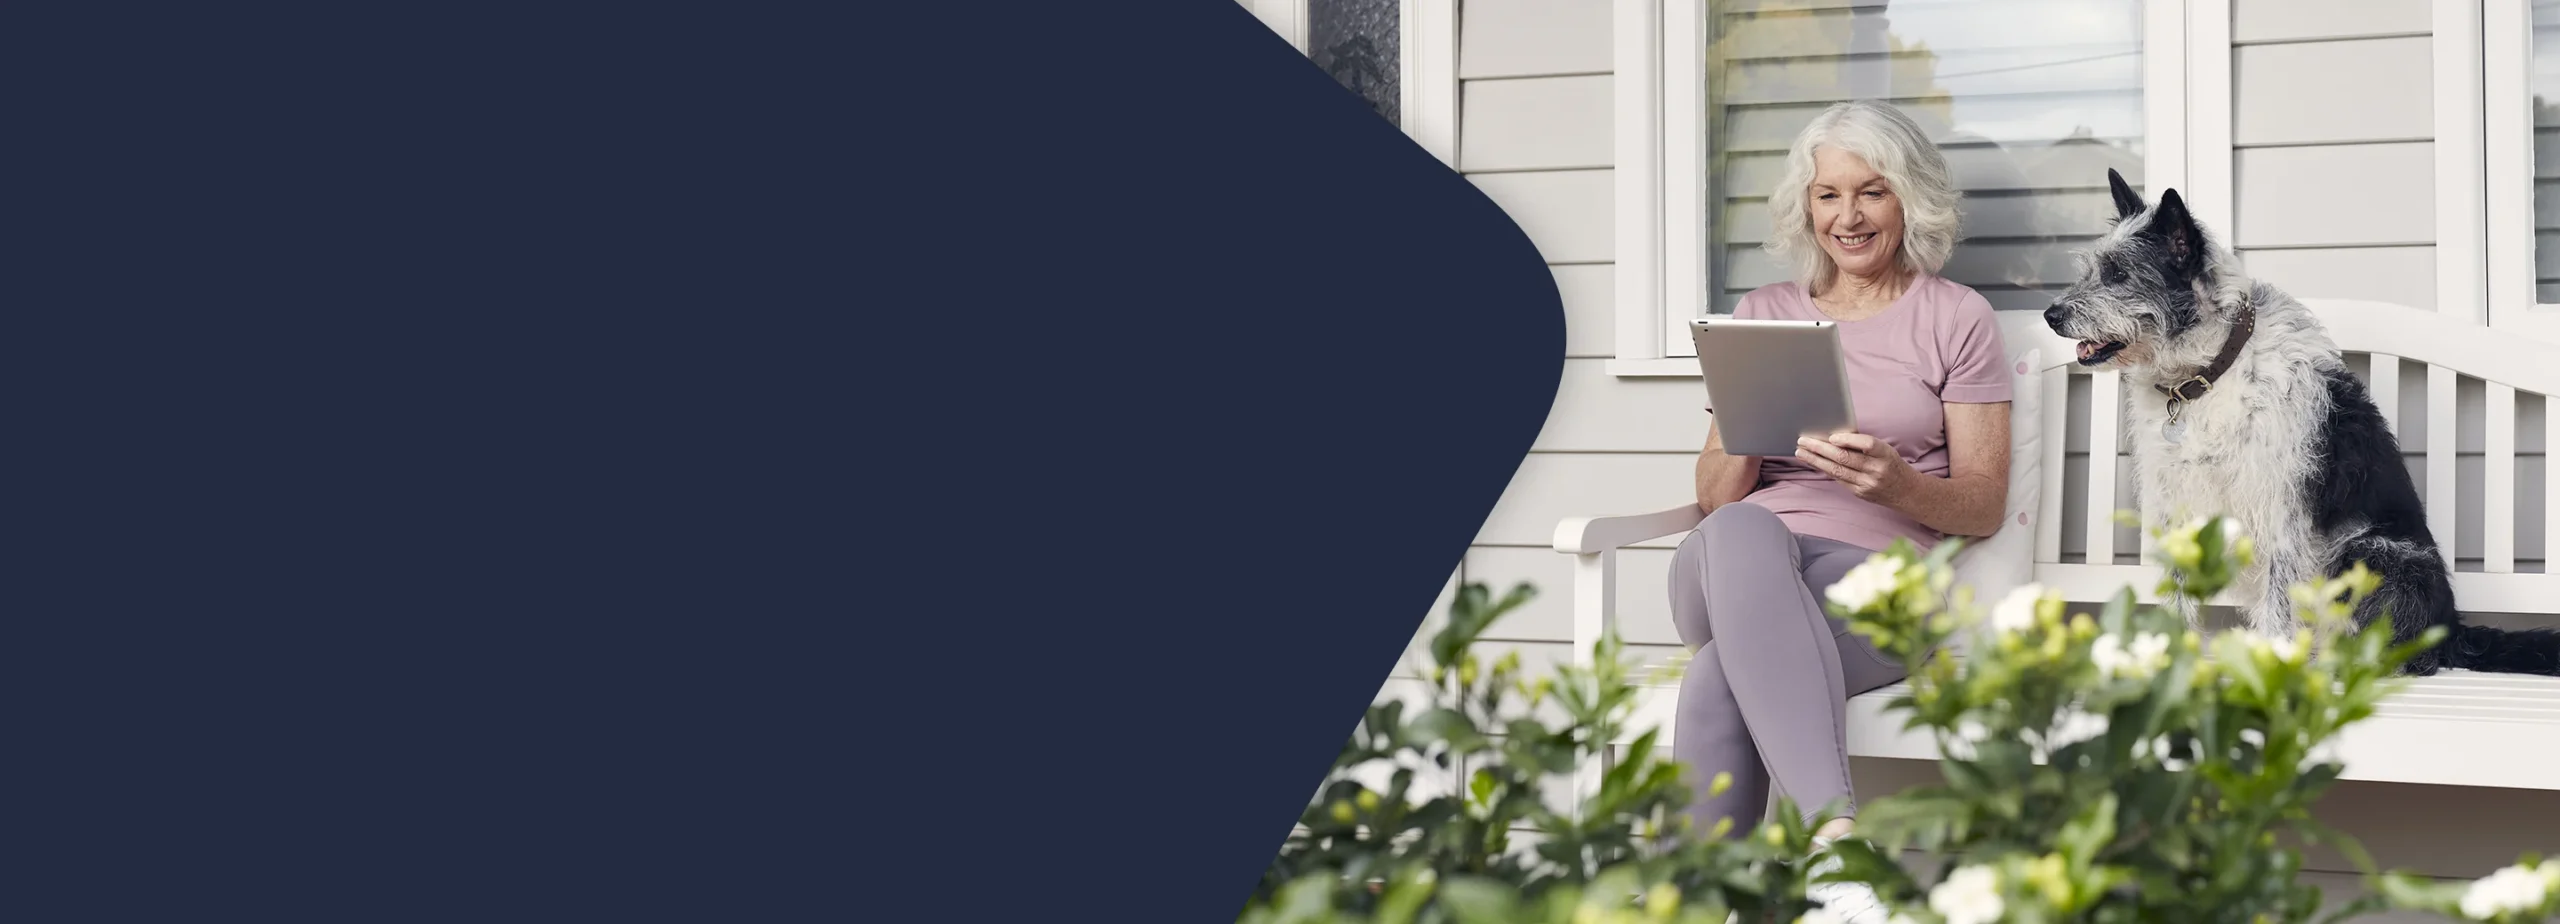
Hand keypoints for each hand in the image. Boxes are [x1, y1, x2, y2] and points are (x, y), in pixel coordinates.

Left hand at [1795, 432, 1913, 504]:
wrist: (1907, 492)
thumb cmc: (1892, 465)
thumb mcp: (1885, 450)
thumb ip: (1864, 444)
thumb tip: (1835, 436)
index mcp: (1886, 454)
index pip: (1867, 444)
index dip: (1848, 440)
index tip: (1831, 436)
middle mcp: (1877, 470)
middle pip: (1845, 458)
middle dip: (1820, 449)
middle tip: (1803, 441)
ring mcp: (1867, 483)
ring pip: (1837, 471)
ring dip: (1816, 460)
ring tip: (1801, 452)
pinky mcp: (1860, 493)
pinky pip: (1839, 479)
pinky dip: (1825, 469)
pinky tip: (1814, 462)